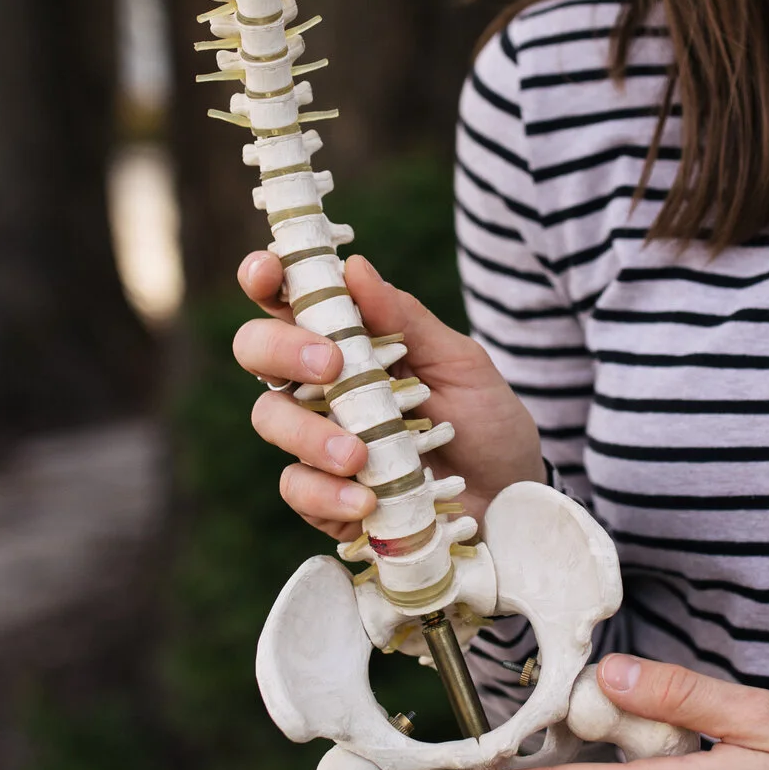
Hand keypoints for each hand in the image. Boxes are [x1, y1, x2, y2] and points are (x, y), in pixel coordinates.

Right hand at [232, 251, 545, 542]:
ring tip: (359, 456)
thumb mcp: (459, 364)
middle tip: (330, 365)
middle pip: (257, 350)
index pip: (290, 299)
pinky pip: (297, 489)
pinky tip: (364, 502)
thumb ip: (406, 319)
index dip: (264, 278)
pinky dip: (325, 495)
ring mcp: (316, 440)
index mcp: (348, 340)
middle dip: (280, 349)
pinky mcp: (324, 496)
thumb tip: (355, 268)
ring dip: (308, 434)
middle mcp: (320, 385)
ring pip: (270, 419)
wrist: (511, 498)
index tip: (267, 272)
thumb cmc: (484, 421)